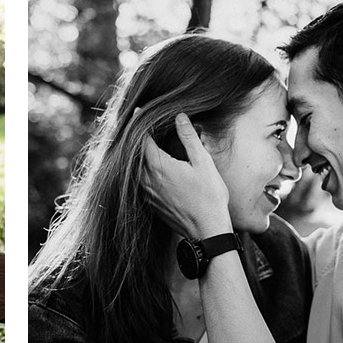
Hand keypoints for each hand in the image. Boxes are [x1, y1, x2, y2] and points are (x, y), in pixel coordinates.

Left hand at [142, 112, 232, 237]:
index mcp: (158, 166)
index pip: (141, 138)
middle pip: (133, 153)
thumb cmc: (209, 196)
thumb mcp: (203, 162)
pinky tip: (148, 168)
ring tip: (141, 144)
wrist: (207, 231)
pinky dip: (139, 171)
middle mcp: (147, 180)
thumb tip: (179, 117)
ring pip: (134, 169)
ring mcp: (147, 194)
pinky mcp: (150, 204)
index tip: (139, 111)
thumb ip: (189, 138)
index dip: (140, 123)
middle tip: (137, 124)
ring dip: (136, 156)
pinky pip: (139, 183)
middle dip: (135, 138)